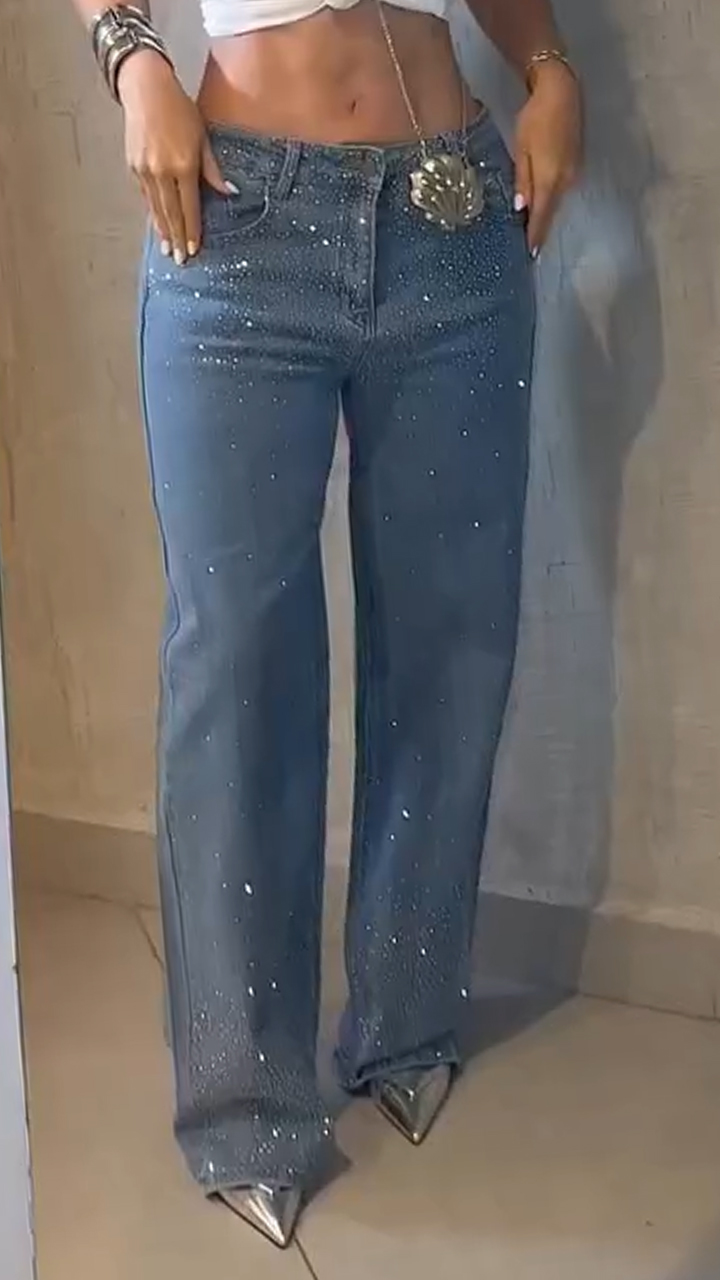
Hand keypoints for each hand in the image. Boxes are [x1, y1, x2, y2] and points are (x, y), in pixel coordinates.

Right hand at [119, 50, 227, 262]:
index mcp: (182, 166)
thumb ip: (213, 169)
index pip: (189, 208)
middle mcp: (161, 172)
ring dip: (162, 231)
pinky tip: (157, 223)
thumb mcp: (203, 137)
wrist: (145, 89)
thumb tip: (229, 193)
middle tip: (179, 260)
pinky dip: (152, 211)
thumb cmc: (180, 109)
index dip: (191, 231)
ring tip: (167, 249)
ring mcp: (144, 171)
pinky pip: (145, 196)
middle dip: (176, 239)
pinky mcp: (133, 166)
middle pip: (170, 214)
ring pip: (155, 208)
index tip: (193, 249)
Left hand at [513, 61, 582, 256]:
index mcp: (551, 179)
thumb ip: (523, 180)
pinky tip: (542, 204)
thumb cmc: (536, 117)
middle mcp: (567, 180)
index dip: (536, 236)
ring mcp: (574, 172)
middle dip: (540, 230)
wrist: (562, 90)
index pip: (542, 216)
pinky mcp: (576, 164)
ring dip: (546, 215)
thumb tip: (521, 209)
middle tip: (528, 248)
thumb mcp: (522, 149)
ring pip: (556, 201)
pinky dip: (551, 199)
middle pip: (551, 212)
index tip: (530, 255)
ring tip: (532, 231)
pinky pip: (561, 189)